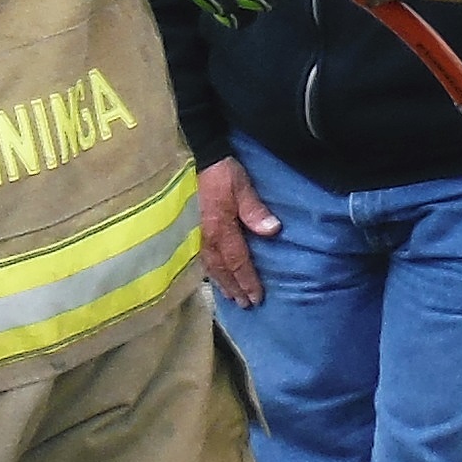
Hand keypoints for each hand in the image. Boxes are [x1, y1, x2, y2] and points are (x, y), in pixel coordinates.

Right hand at [195, 156, 275, 308]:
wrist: (195, 157)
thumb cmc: (221, 173)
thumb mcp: (242, 187)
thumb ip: (255, 210)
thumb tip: (273, 231)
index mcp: (221, 229)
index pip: (238, 262)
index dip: (248, 281)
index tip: (257, 297)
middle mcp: (206, 238)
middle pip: (223, 270)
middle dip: (235, 288)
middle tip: (245, 305)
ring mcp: (194, 236)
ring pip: (209, 266)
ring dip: (221, 283)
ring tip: (230, 297)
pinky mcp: (188, 231)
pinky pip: (199, 258)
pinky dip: (208, 271)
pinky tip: (212, 276)